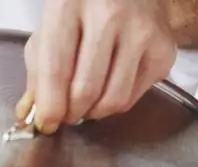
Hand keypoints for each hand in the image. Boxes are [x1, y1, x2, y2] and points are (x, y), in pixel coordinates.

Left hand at [16, 0, 176, 133]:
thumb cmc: (83, 10)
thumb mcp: (50, 29)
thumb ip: (38, 72)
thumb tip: (34, 116)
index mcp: (69, 6)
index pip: (56, 69)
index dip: (50, 106)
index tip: (46, 123)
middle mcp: (108, 15)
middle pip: (85, 90)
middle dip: (71, 114)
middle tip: (66, 114)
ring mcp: (140, 31)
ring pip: (113, 100)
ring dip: (93, 113)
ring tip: (85, 103)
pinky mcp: (163, 49)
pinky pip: (133, 98)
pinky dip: (114, 103)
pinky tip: (108, 86)